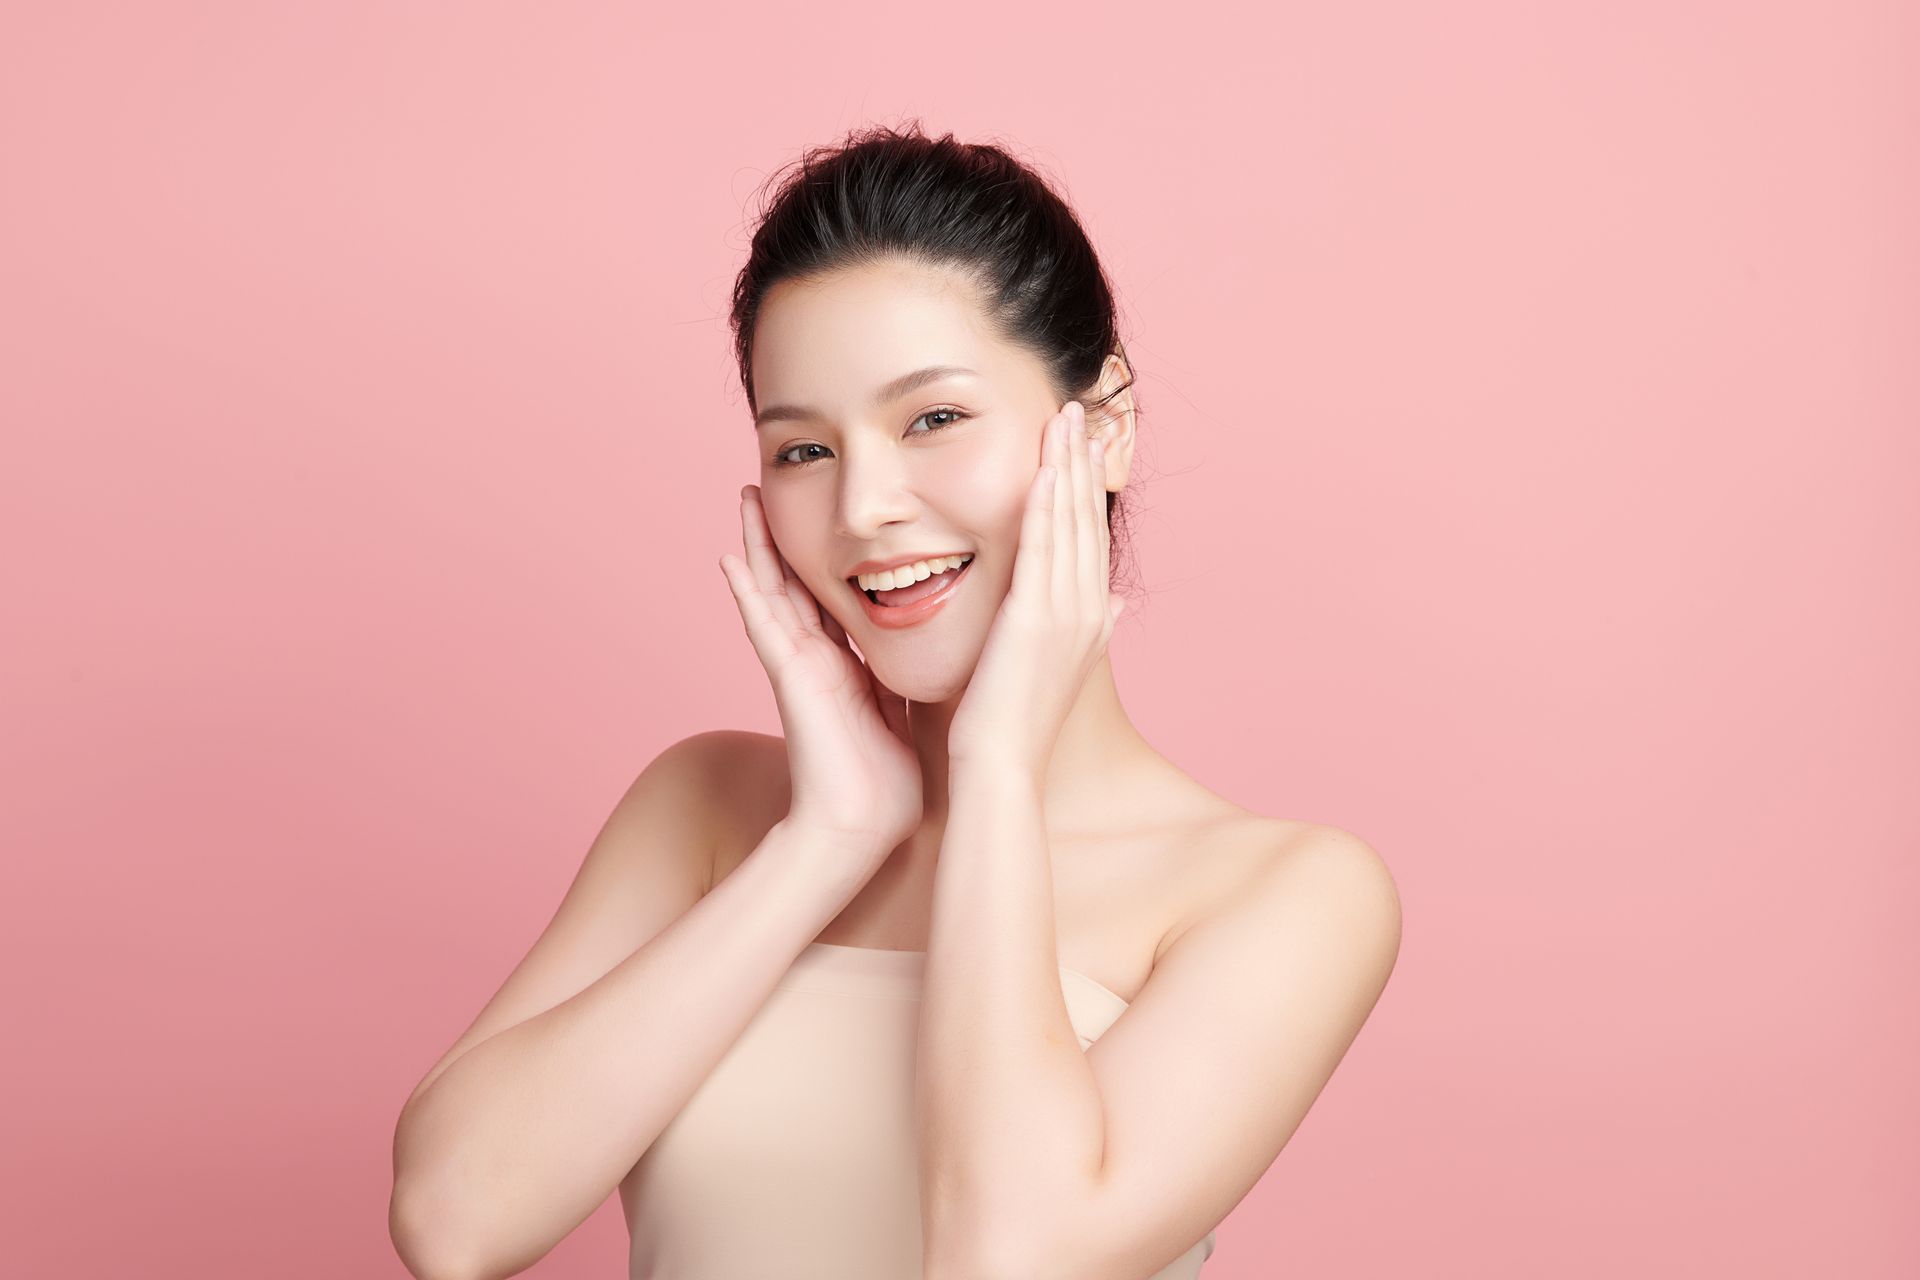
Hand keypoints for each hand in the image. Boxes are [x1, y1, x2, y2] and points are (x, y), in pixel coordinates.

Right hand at [719, 484, 923, 857]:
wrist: (861, 830)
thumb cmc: (888, 786)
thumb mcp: (910, 712)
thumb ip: (918, 680)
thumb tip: (954, 657)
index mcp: (846, 665)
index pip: (836, 595)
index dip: (833, 553)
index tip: (834, 513)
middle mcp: (817, 658)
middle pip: (797, 580)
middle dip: (787, 532)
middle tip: (776, 481)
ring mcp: (798, 666)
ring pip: (772, 590)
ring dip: (757, 543)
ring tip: (746, 495)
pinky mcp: (789, 679)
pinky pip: (763, 626)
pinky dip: (745, 592)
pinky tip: (729, 557)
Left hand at [947, 401, 1123, 776]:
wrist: (998, 769)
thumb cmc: (1008, 727)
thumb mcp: (1053, 670)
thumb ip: (1077, 630)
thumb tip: (1111, 609)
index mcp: (1089, 622)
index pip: (1088, 540)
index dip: (1086, 489)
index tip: (1082, 445)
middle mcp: (1088, 612)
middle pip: (1086, 521)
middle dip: (1083, 463)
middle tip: (1079, 410)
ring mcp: (1067, 615)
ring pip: (1068, 525)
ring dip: (1067, 467)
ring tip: (1064, 418)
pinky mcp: (1035, 620)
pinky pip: (1042, 550)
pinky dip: (1044, 506)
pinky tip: (1043, 467)